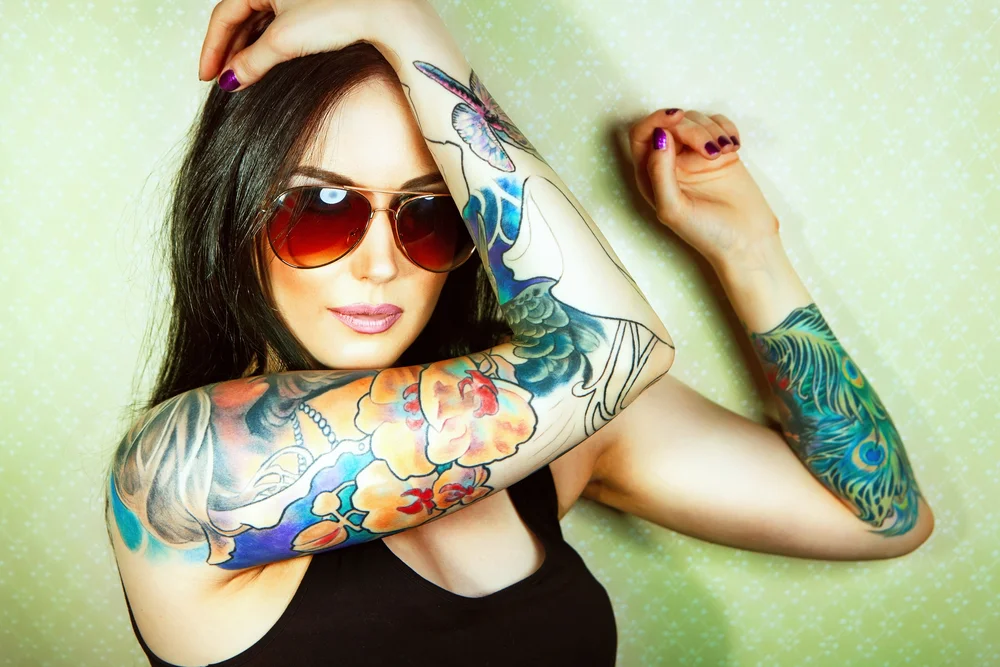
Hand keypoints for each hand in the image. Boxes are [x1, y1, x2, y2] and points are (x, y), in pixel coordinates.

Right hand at [197, 0, 447, 89]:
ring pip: (262, 23)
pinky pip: (281, 25)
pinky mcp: (313, 7)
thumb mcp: (285, 41)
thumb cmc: (336, 15)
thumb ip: (251, 62)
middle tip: (223, 81)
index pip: (224, 14)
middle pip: (241, 17)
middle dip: (230, 50)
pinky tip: (269, 65)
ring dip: (249, 50)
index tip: (206, 77)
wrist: (383, 13)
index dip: (212, 47)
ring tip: (244, 77)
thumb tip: (230, 81)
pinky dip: (270, 46)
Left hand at [628, 108, 780, 270]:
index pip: (642, 134)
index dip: (655, 119)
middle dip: (693, 129)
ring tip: (724, 153)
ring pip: (696, 119)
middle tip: (711, 152)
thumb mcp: (673, 208)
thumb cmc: (706, 232)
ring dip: (712, 130)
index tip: (676, 117)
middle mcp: (669, 162)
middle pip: (672, 124)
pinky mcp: (719, 152)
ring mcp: (695, 156)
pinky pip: (718, 123)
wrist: (746, 241)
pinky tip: (733, 148)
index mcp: (650, 175)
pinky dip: (726, 128)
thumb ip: (659, 173)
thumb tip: (659, 137)